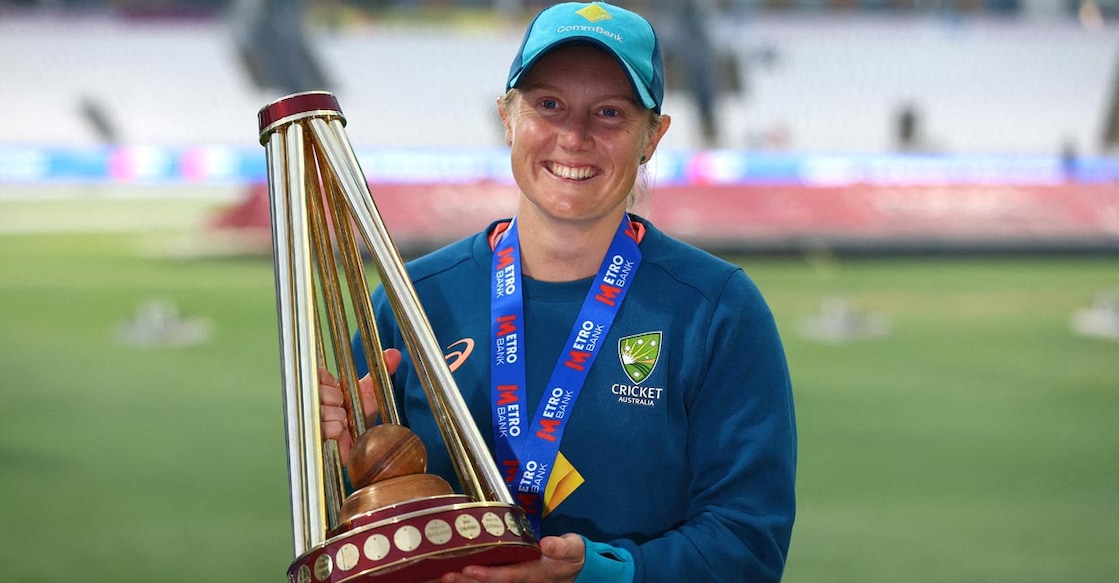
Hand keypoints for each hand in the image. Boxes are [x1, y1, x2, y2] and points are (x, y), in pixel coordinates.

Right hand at [318, 348, 401, 460]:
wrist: (359, 444)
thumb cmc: (359, 418)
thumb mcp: (369, 393)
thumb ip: (380, 371)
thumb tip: (394, 353)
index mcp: (320, 387)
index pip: (320, 376)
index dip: (333, 386)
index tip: (341, 395)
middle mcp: (310, 401)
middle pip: (322, 393)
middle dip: (338, 403)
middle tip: (343, 411)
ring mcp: (308, 418)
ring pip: (323, 409)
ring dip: (338, 417)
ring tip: (342, 422)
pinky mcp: (311, 436)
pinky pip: (324, 426)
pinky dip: (336, 429)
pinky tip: (340, 432)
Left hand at [439, 534, 584, 582]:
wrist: (575, 569)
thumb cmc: (571, 557)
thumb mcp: (573, 549)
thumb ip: (562, 547)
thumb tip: (547, 543)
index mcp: (534, 573)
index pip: (509, 575)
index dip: (488, 575)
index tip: (469, 570)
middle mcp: (521, 579)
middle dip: (467, 581)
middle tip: (446, 575)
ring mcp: (515, 579)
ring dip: (465, 581)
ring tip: (443, 575)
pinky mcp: (510, 575)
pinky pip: (488, 579)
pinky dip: (471, 578)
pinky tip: (453, 574)